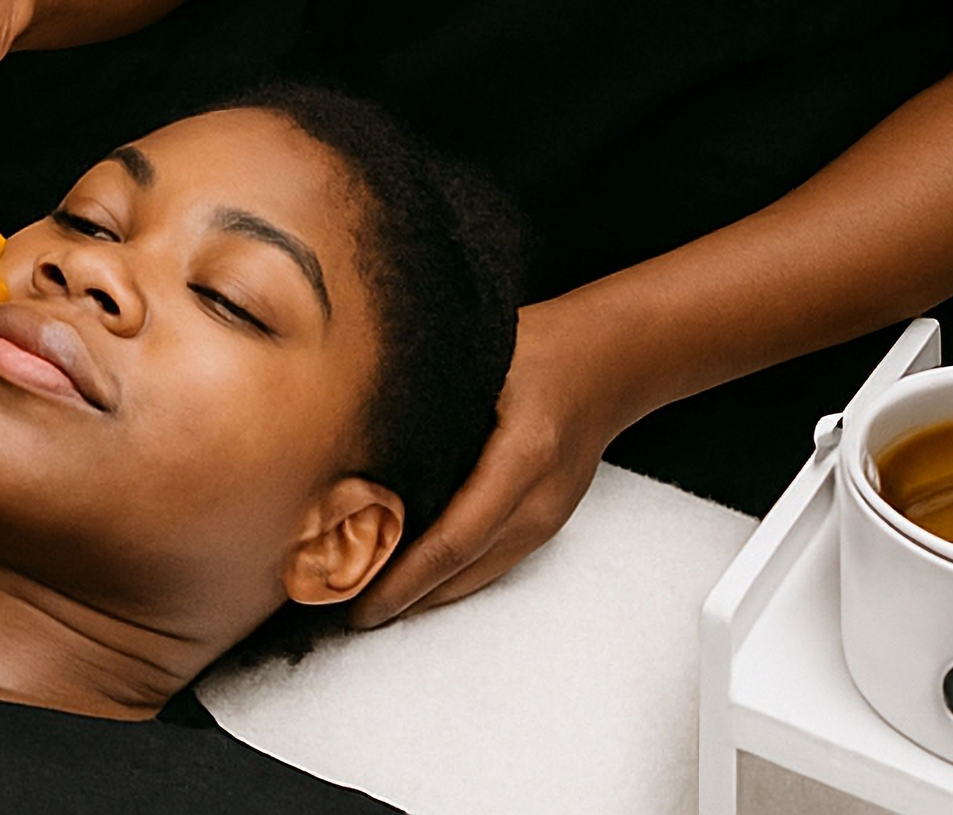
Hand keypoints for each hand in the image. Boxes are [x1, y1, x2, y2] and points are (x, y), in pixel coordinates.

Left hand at [348, 293, 633, 624]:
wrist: (612, 361)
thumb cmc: (540, 346)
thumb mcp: (480, 359)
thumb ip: (430, 399)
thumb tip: (356, 431)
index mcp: (523, 456)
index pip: (455, 537)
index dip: (404, 576)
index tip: (358, 598)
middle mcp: (540, 500)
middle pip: (464, 570)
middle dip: (403, 598)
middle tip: (340, 607)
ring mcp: (548, 517)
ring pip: (478, 575)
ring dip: (424, 595)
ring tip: (365, 601)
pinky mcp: (547, 521)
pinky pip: (493, 561)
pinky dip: (450, 577)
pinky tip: (412, 579)